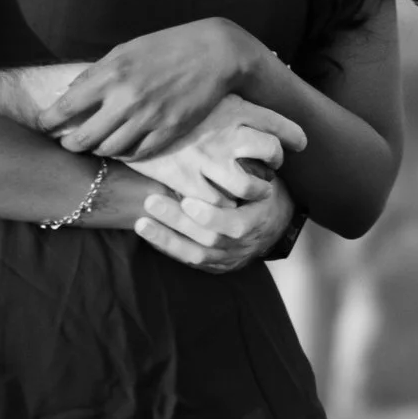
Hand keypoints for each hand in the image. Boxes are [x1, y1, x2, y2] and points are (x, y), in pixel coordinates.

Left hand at [51, 21, 269, 157]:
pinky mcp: (169, 132)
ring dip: (97, 152)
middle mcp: (126, 100)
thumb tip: (69, 93)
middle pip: (83, 139)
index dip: (48, 122)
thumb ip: (96, 73)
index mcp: (111, 75)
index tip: (43, 126)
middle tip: (66, 144)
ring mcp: (148, 119)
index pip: (66, 108)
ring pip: (108, 151)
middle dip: (69, 145)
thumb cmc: (166, 47)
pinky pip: (136, 155)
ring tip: (95, 146)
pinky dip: (124, 154)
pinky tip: (121, 148)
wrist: (214, 53)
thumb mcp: (125, 50)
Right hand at [126, 94, 303, 203]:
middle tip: (273, 165)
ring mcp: (206, 160)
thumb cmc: (160, 95)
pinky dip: (225, 204)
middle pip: (272, 153)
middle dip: (276, 162)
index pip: (277, 122)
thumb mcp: (196, 86)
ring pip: (251, 185)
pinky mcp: (187, 182)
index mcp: (230, 107)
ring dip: (257, 190)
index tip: (301, 142)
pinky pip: (220, 203)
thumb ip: (224, 87)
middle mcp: (223, 133)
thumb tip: (261, 62)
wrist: (117, 113)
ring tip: (253, 187)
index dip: (294, 135)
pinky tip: (220, 197)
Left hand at [132, 166, 293, 275]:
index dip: (211, 216)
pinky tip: (149, 234)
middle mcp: (242, 244)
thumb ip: (244, 172)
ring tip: (142, 223)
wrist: (275, 227)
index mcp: (257, 220)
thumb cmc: (263, 193)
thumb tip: (218, 152)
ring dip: (166, 239)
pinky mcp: (215, 266)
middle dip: (178, 222)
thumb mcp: (263, 180)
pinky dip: (168, 248)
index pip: (234, 225)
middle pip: (208, 240)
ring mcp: (228, 258)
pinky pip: (190, 260)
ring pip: (195, 255)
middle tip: (151, 202)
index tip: (188, 200)